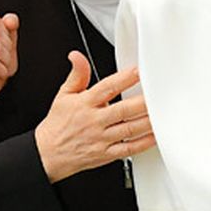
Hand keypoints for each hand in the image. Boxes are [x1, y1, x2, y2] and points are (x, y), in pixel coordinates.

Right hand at [34, 52, 152, 182]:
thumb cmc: (58, 125)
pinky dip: (144, 143)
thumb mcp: (63, 95)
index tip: (138, 71)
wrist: (47, 154)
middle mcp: (95, 121)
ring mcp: (102, 139)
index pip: (106, 88)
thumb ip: (77, 75)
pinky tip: (155, 135)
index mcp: (85, 104)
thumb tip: (77, 56)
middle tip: (159, 94)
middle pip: (123, 110)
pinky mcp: (106, 154)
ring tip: (163, 113)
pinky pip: (128, 149)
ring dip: (148, 122)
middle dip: (142, 103)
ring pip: (129, 129)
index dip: (123, 79)